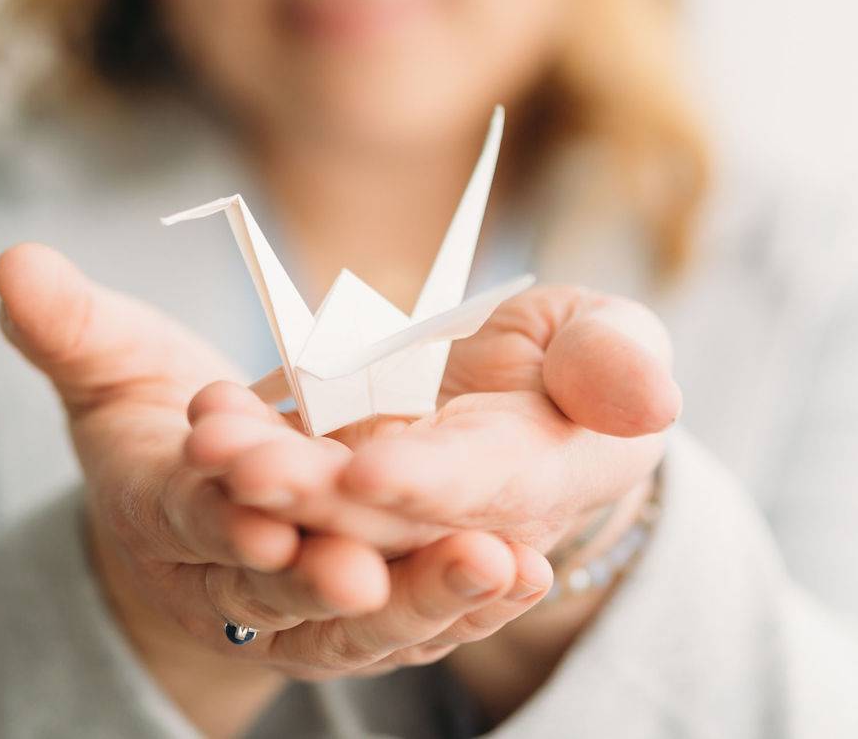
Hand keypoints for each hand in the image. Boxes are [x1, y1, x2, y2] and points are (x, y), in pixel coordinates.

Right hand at [0, 244, 556, 717]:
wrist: (192, 519)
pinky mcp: (362, 619)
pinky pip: (419, 620)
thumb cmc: (149, 425)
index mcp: (162, 509)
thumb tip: (11, 262)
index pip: (189, 516)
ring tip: (493, 567)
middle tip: (370, 572)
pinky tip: (529, 574)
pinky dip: (472, 603)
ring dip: (427, 599)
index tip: (258, 515)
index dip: (220, 516)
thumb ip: (68, 325)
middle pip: (282, 588)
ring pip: (364, 620)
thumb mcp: (107, 369)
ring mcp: (299, 610)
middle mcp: (230, 576)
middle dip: (327, 580)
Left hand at [185, 285, 678, 556]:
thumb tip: (652, 399)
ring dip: (262, 479)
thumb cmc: (580, 358)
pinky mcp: (333, 477)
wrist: (523, 386)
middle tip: (243, 466)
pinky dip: (245, 443)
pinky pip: (286, 465)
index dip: (425, 486)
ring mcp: (386, 503)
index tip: (369, 471)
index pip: (477, 492)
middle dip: (309, 494)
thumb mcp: (609, 342)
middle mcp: (453, 515)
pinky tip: (204, 416)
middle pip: (376, 516)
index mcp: (538, 483)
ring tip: (210, 438)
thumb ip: (617, 363)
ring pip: (317, 503)